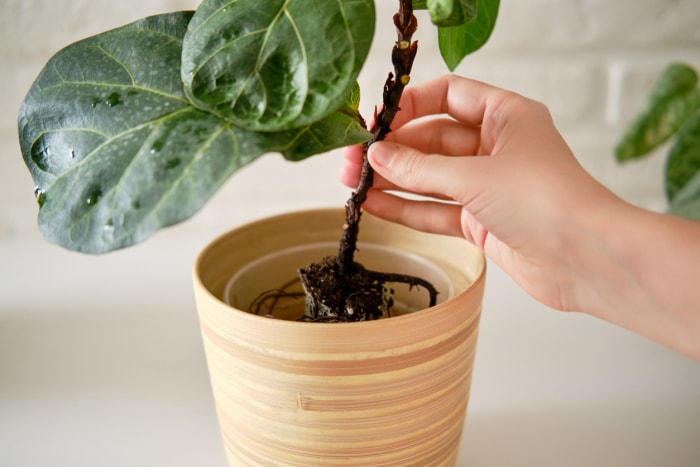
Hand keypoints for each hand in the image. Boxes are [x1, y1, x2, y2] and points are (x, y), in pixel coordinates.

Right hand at [340, 75, 622, 311]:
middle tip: (354, 162)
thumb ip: (421, 168)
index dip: (410, 106)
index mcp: (505, 116)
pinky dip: (408, 208)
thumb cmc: (546, 201)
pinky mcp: (483, 221)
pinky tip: (375, 207)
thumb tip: (377, 157)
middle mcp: (496, 147)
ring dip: (394, 181)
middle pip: (433, 140)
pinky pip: (437, 210)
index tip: (376, 123)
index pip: (449, 96)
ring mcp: (488, 186)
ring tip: (353, 186)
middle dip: (393, 151)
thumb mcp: (475, 176)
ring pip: (431, 178)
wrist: (585, 260)